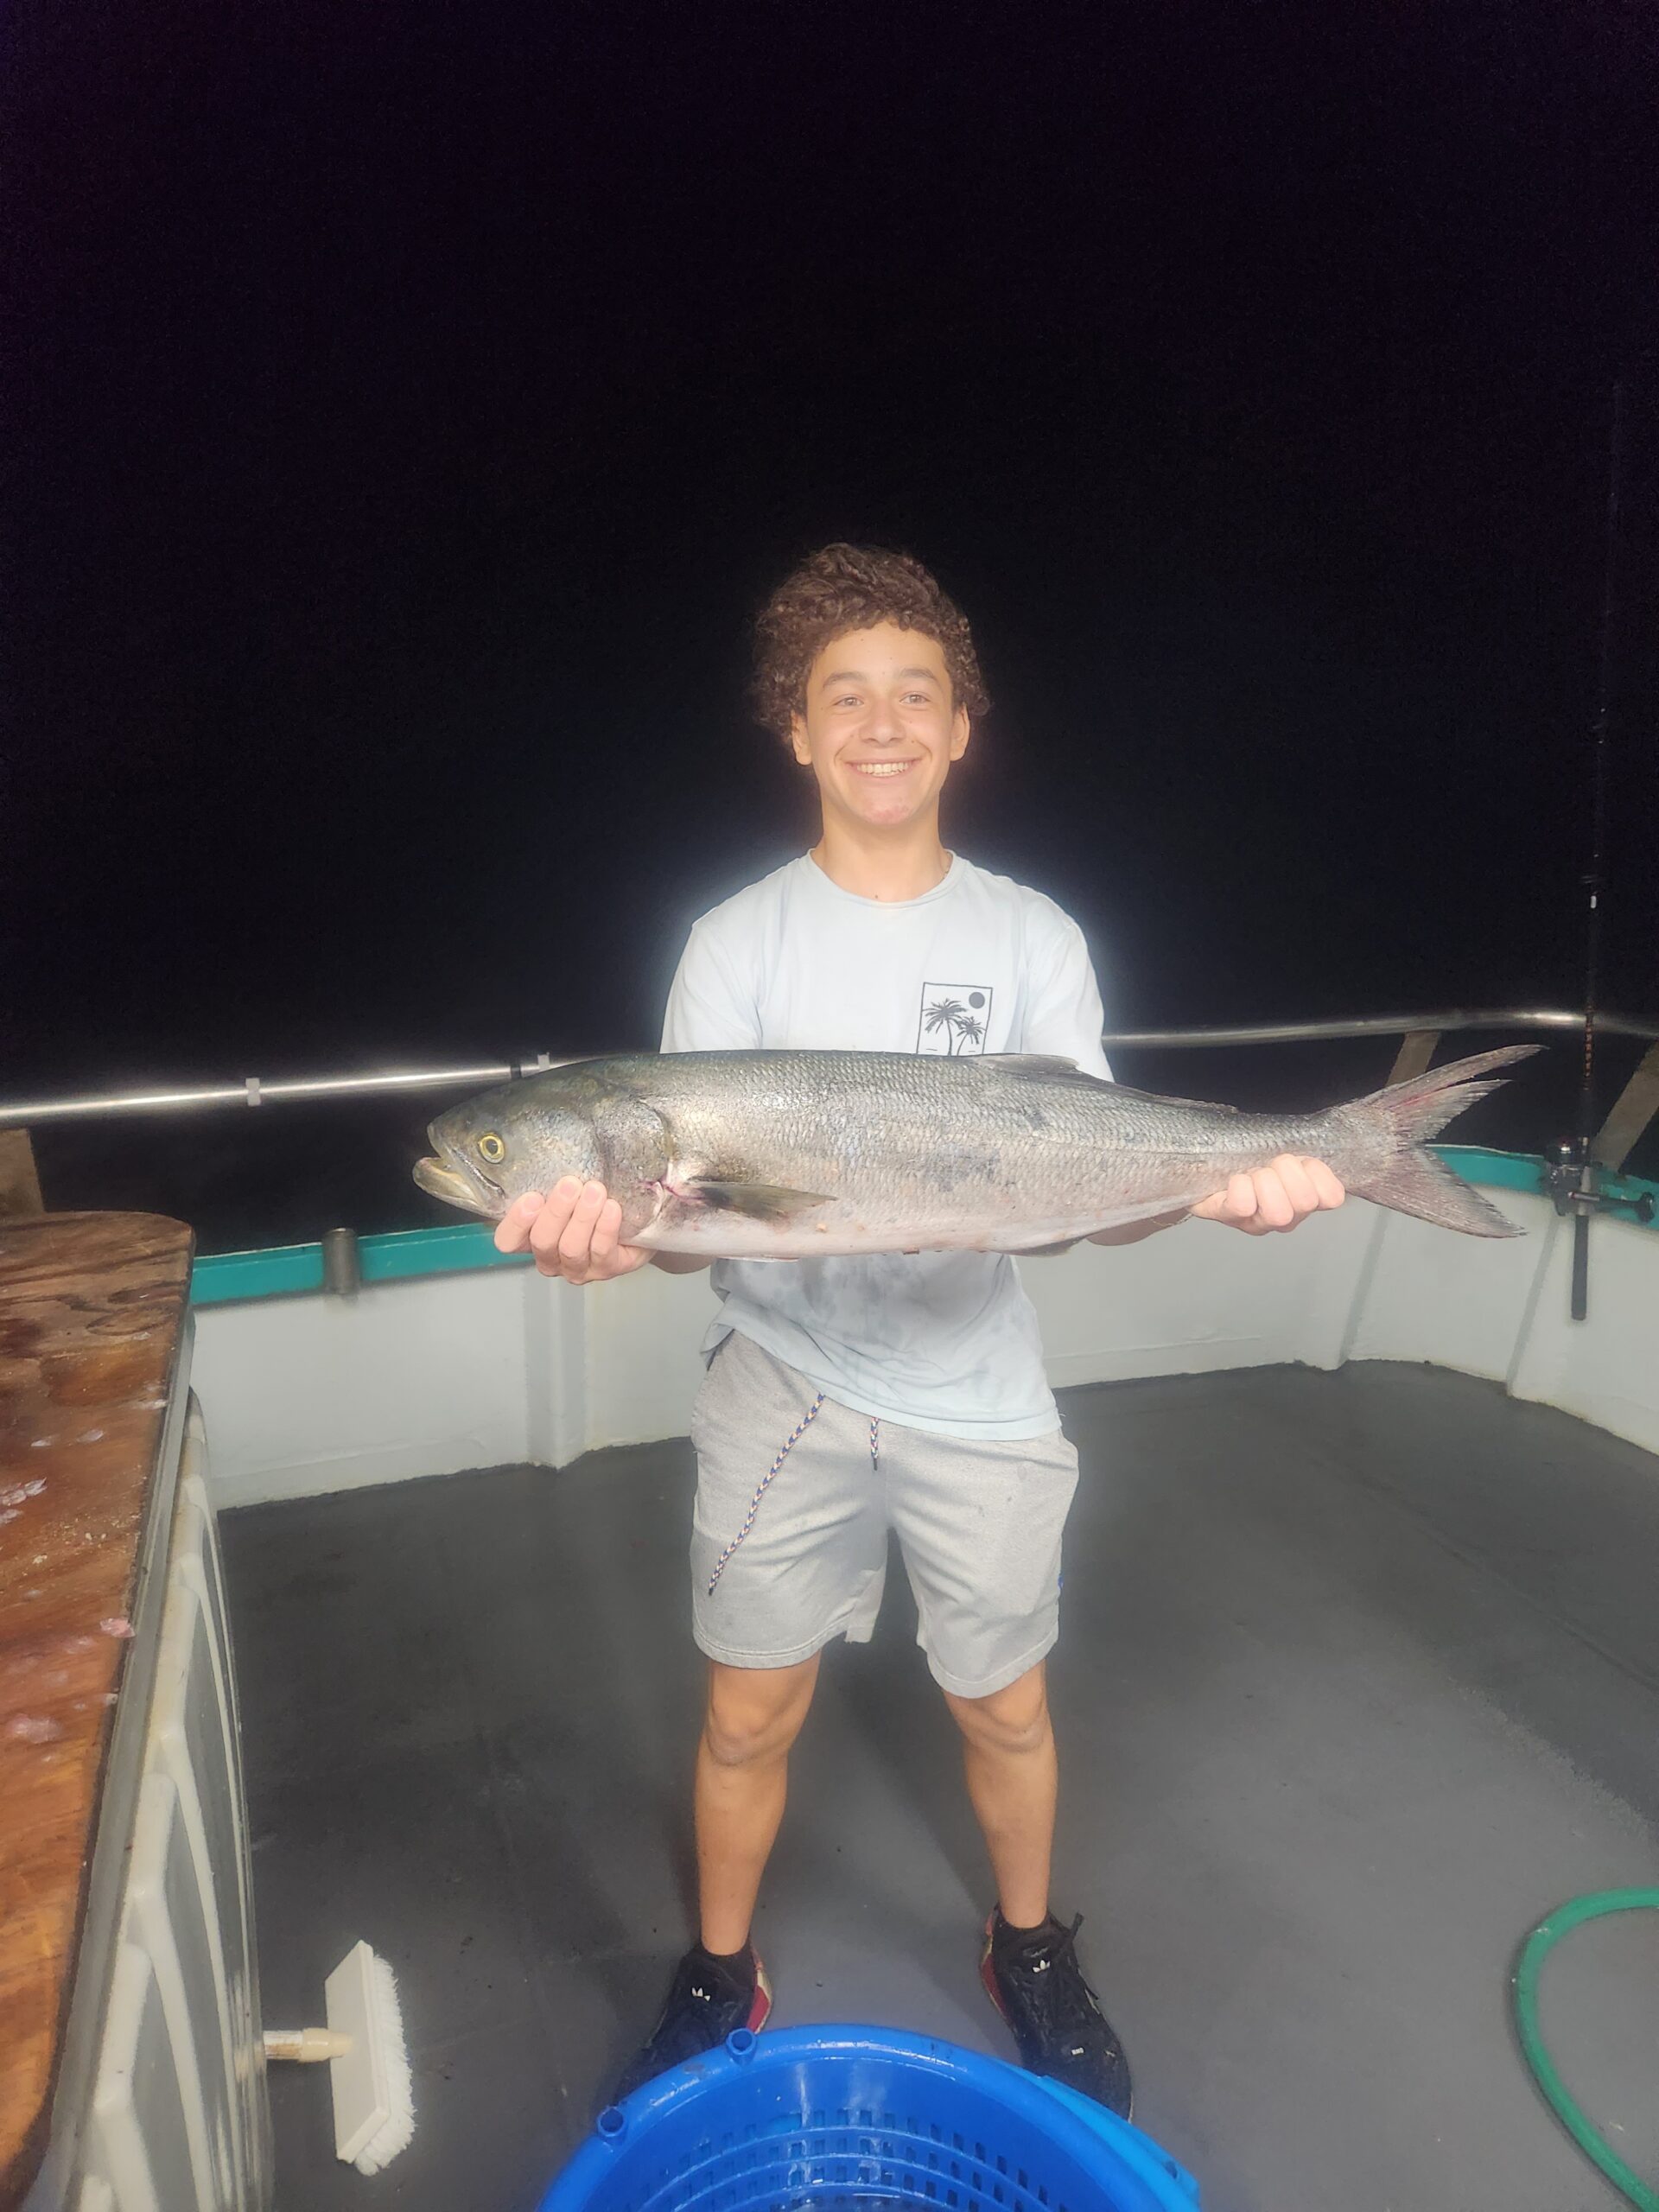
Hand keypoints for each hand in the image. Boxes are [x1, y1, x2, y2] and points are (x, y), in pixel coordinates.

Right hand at [493, 1178, 654, 1283]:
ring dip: (582, 1218)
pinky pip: (601, 1251)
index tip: (532, 1197)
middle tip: (571, 1185)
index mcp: (532, 1237)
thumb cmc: (595, 1199)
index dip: (516, 1222)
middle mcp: (551, 1257)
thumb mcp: (570, 1188)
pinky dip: (605, 1228)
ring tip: (595, 1192)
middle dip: (556, 1212)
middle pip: (542, 1242)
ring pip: (571, 1248)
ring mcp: (577, 1267)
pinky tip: (611, 1208)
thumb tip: (551, 1150)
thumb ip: (554, 1179)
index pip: (508, 1240)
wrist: (636, 1220)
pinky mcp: (606, 1269)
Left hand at [1190, 1155, 1345, 1234]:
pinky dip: (1240, 1186)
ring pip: (1279, 1211)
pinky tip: (1236, 1180)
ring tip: (1253, 1173)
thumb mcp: (1286, 1151)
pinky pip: (1243, 1205)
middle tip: (1271, 1165)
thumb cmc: (1253, 1157)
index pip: (1332, 1197)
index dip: (1317, 1173)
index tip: (1300, 1162)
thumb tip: (1313, 1144)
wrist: (1208, 1165)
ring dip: (1265, 1181)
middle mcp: (1286, 1217)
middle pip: (1305, 1201)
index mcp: (1305, 1199)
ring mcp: (1257, 1222)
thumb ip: (1305, 1151)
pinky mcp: (1227, 1217)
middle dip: (1288, 1172)